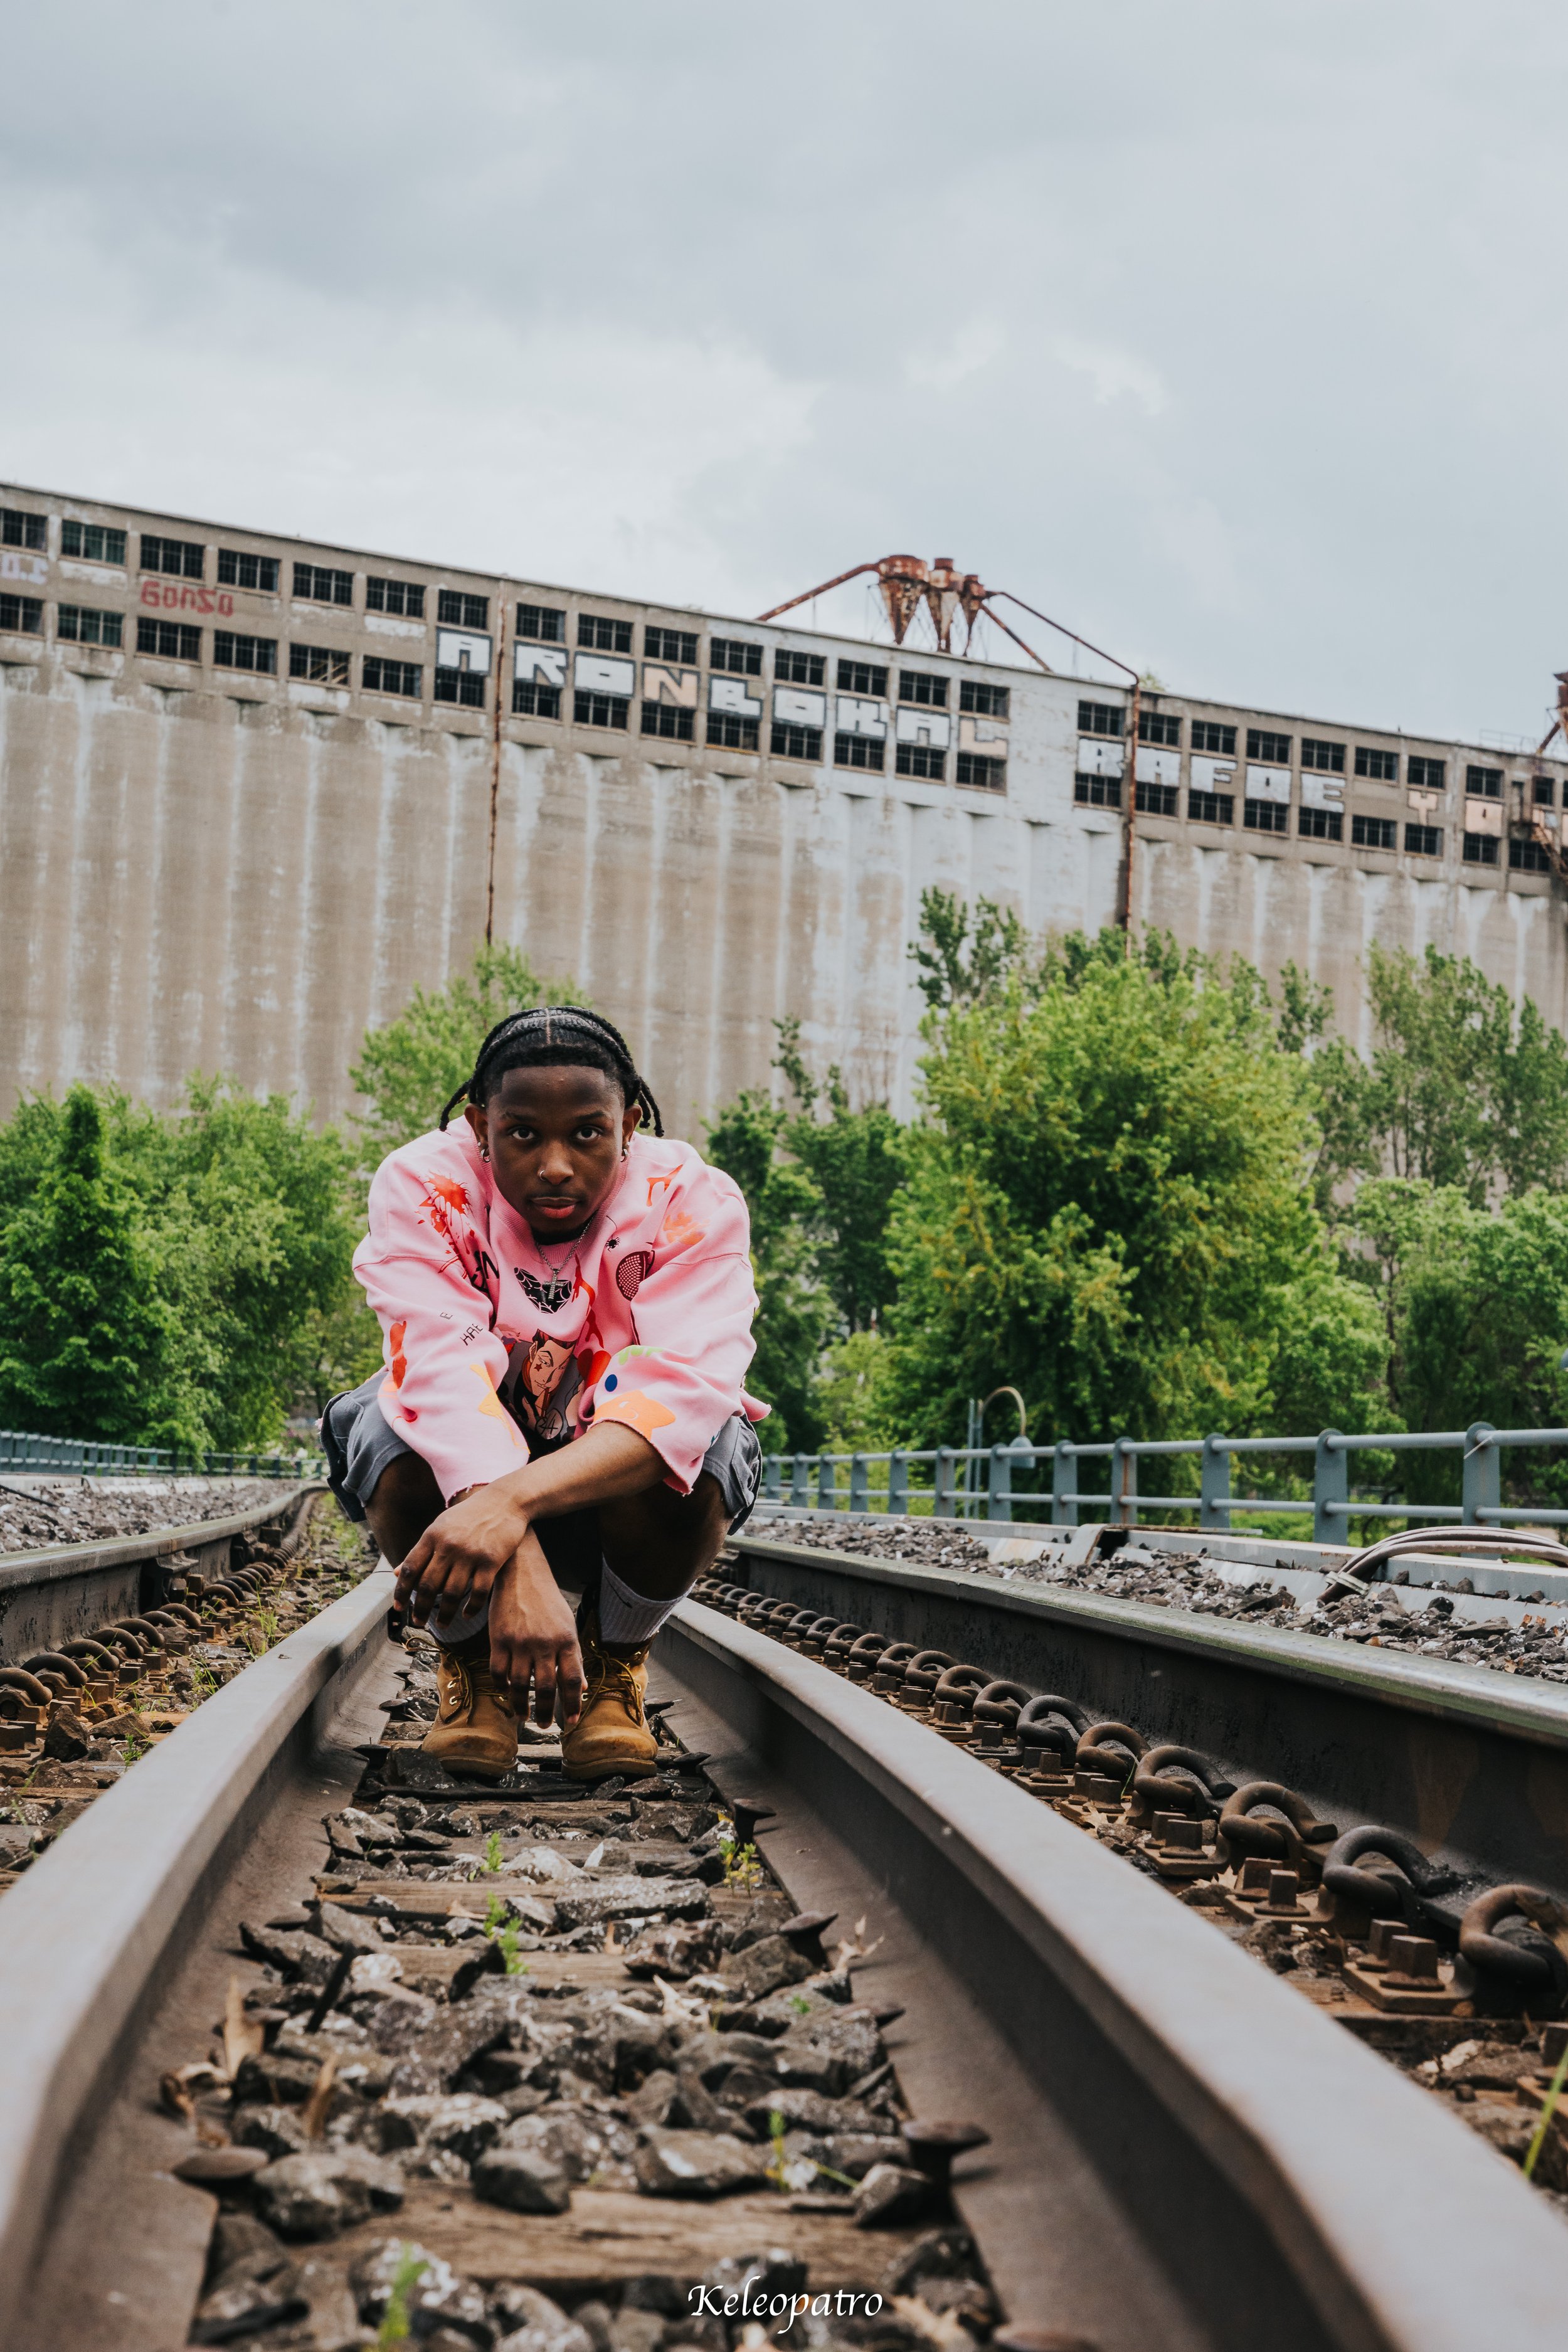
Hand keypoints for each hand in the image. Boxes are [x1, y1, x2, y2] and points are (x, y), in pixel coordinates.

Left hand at [392, 1483, 529, 1628]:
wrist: (505, 1501)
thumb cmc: (469, 1516)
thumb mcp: (440, 1526)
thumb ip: (421, 1550)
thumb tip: (397, 1573)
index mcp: (432, 1536)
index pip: (411, 1569)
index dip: (401, 1592)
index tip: (398, 1608)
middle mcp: (449, 1546)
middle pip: (428, 1586)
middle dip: (419, 1609)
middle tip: (417, 1623)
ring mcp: (471, 1554)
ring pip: (451, 1593)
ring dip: (444, 1614)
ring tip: (441, 1625)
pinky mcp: (492, 1561)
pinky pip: (478, 1592)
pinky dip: (471, 1608)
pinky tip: (466, 1615)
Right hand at [489, 1536, 584, 1727]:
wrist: (521, 1573)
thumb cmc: (548, 1601)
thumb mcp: (567, 1625)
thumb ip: (573, 1656)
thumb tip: (582, 1686)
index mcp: (566, 1640)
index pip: (572, 1680)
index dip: (573, 1705)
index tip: (571, 1722)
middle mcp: (544, 1643)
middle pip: (546, 1688)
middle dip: (546, 1713)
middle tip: (545, 1726)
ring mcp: (520, 1642)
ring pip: (520, 1685)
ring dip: (522, 1706)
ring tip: (525, 1717)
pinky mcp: (498, 1639)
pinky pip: (498, 1672)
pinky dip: (502, 1688)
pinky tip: (506, 1694)